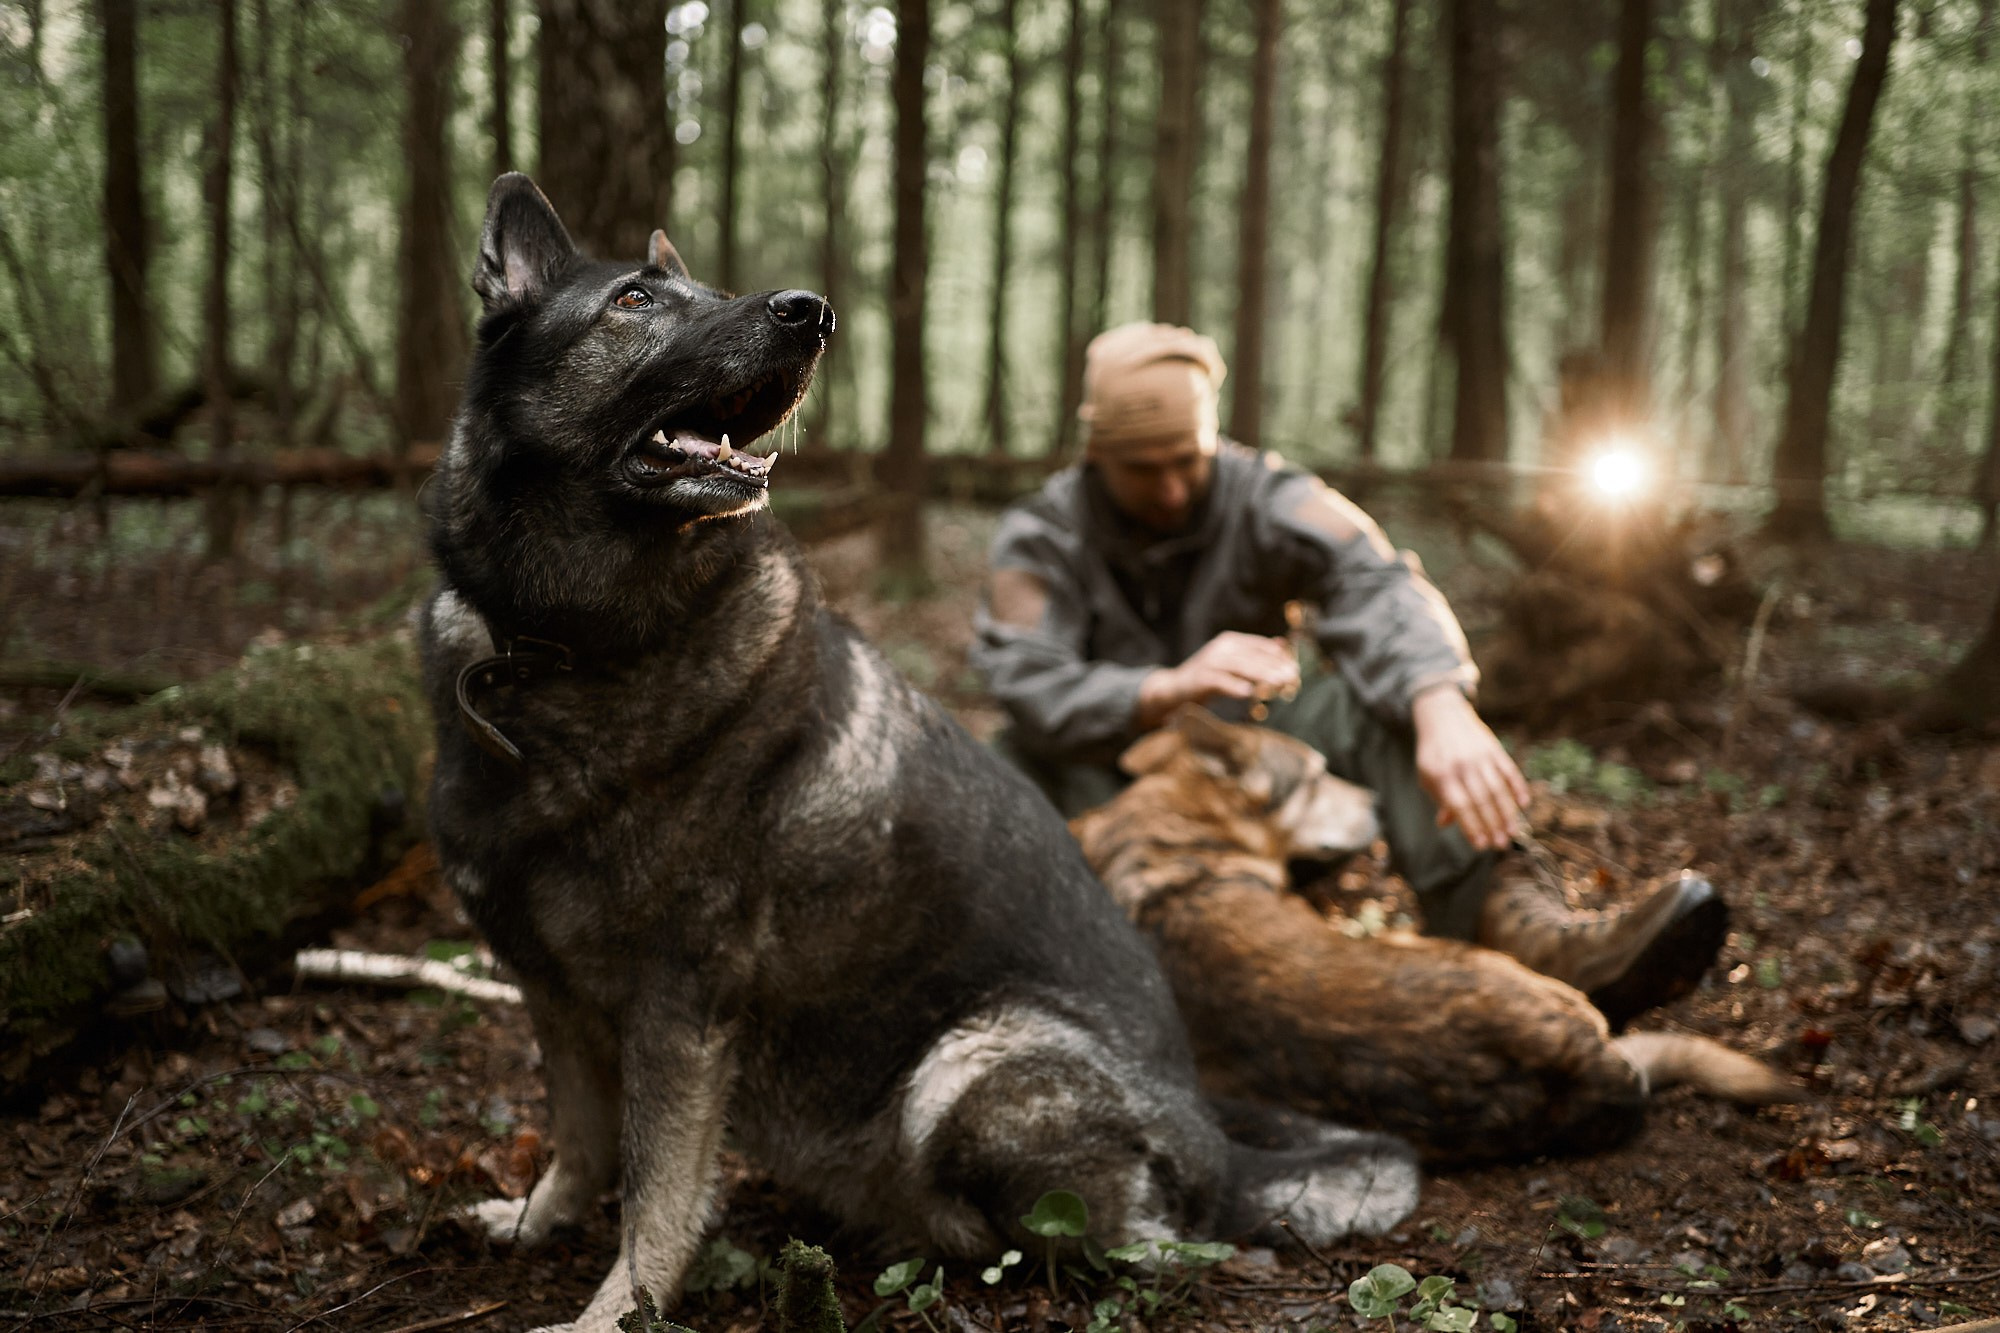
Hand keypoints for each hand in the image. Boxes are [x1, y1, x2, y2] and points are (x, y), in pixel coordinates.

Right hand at [1136, 632, 1299, 728]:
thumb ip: (1254, 654)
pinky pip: (1220, 681)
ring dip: (1261, 675)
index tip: (1296, 669)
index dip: (1279, 657)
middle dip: (1275, 667)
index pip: (1260, 646)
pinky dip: (1234, 686)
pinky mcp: (1200, 678)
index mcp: (1230, 641)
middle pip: (1253, 656)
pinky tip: (1249, 692)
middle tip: (1293, 677)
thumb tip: (1282, 644)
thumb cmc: (1207, 678)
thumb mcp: (1233, 663)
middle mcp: (1220, 648)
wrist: (1173, 689)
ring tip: (1279, 683)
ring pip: (1240, 666)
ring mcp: (1209, 662)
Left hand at [1411, 684, 1529, 851]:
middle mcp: (1462, 766)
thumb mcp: (1428, 775)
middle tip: (1501, 845)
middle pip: (1481, 801)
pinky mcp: (1494, 749)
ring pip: (1498, 789)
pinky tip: (1524, 804)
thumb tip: (1445, 824)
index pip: (1459, 806)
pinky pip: (1509, 770)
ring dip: (1507, 812)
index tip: (1481, 845)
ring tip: (1512, 832)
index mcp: (1442, 775)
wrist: (1442, 716)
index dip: (1471, 827)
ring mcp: (1480, 757)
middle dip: (1493, 825)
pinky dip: (1518, 787)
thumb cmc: (1434, 754)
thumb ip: (1440, 799)